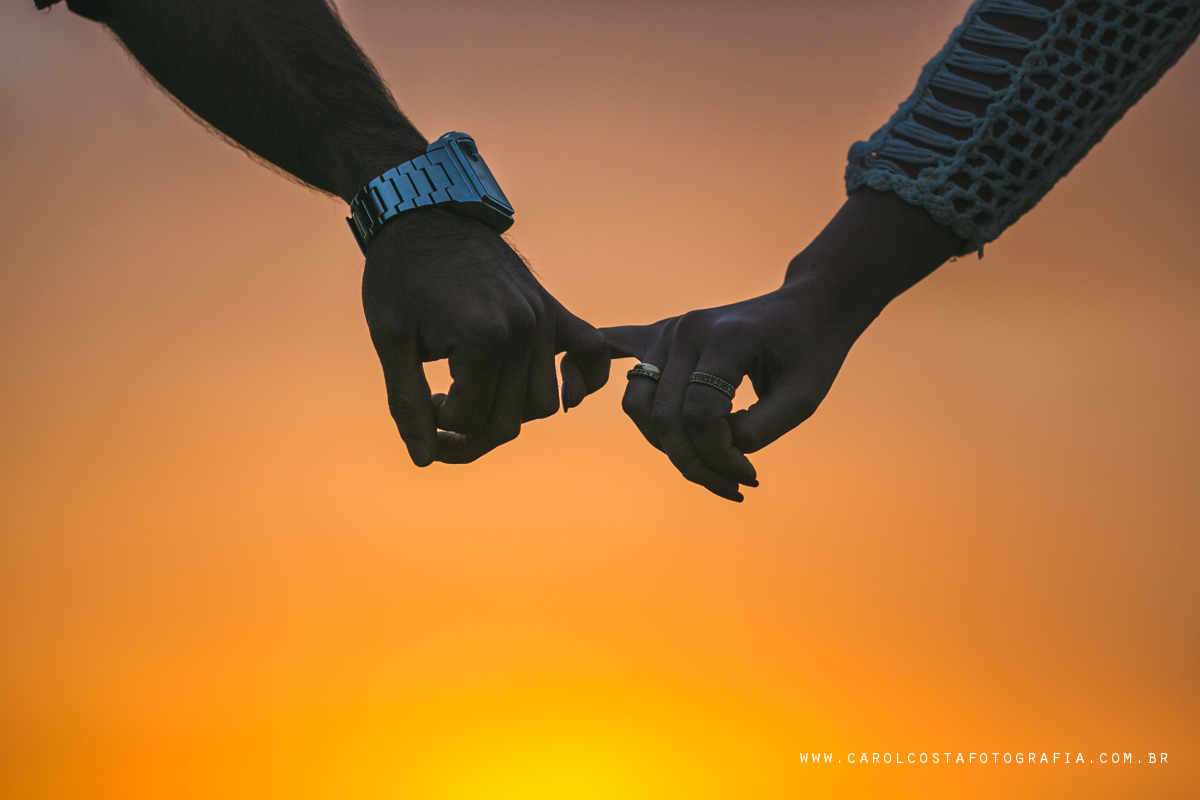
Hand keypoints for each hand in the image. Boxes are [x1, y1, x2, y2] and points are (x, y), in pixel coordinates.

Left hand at [362, 208, 608, 465]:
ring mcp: (544, 318)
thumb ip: (407, 403)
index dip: (437, 427)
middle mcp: (524, 330)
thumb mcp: (389, 340)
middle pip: (510, 421)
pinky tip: (565, 392)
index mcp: (483, 338)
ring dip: (510, 412)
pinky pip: (591, 353)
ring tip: (473, 392)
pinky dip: (583, 379)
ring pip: (544, 403)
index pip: (470, 420)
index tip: (421, 404)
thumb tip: (423, 458)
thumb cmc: (399, 276)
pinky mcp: (552, 308)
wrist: (424, 214)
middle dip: (470, 431)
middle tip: (438, 409)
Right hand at [600, 273, 862, 501]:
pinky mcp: (658, 335)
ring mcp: (666, 331)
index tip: (752, 476)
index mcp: (724, 338)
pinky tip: (574, 398)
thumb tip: (712, 454)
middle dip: (693, 462)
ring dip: (665, 446)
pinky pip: (609, 350)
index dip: (721, 456)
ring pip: (638, 405)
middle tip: (733, 484)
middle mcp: (685, 330)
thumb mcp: (803, 399)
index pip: (699, 413)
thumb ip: (757, 431)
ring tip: (708, 465)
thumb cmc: (812, 352)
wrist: (808, 308)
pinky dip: (583, 371)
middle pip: (661, 415)